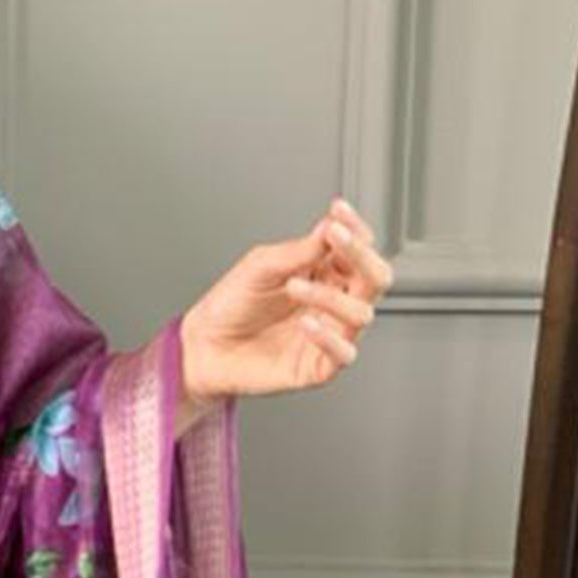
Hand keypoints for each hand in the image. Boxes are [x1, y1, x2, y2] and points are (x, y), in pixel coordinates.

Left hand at [178, 196, 393, 412]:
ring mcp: (329, 334)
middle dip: (360, 255)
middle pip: (375, 279)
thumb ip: (299, 250)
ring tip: (293, 286)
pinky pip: (343, 354)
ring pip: (361, 313)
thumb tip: (331, 225)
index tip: (338, 211)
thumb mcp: (261, 266)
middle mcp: (332, 303)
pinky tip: (305, 324)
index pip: (358, 249)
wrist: (203, 346)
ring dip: (330, 296)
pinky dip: (328, 337)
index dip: (354, 228)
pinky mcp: (318, 366)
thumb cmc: (230, 306)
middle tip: (335, 239)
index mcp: (323, 273)